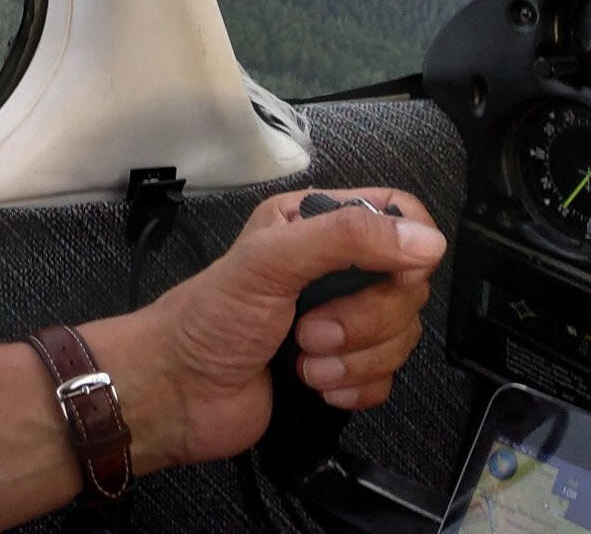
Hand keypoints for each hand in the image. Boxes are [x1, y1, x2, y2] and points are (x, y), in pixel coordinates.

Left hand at [88, 187, 445, 473]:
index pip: (399, 214)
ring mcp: (340, 319)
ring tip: (303, 362)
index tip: (391, 279)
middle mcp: (332, 266)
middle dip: (366, 320)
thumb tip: (427, 240)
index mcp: (311, 222)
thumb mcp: (269, 261)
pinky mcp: (344, 367)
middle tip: (308, 331)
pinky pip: (387, 377)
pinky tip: (316, 386)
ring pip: (400, 336)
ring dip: (354, 359)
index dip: (408, 247)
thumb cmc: (208, 318)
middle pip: (407, 285)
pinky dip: (356, 386)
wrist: (179, 393)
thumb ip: (344, 239)